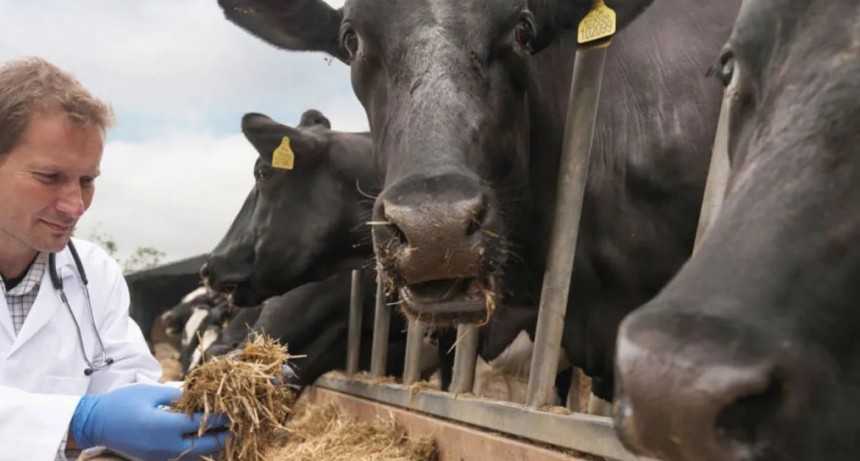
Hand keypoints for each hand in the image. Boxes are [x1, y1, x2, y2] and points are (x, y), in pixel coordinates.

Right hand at [70, 384, 228, 460]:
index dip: (221, 416)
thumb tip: (199, 396)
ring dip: (213, 447)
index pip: (203, 423)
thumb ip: (178, 396)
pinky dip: (197, 452)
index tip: (236, 409)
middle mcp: (165, 447)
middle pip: (206, 447)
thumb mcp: (151, 392)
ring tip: (226, 434)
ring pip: (196, 457)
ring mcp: (160, 457)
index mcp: (164, 427)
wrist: (94, 423)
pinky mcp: (155, 460)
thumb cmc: (122, 403)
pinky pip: (183, 459)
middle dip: (224, 436)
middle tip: (238, 425)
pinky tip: (204, 441)